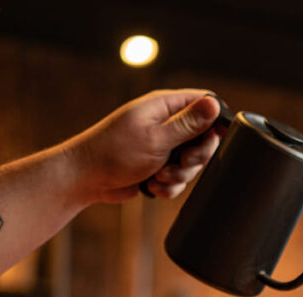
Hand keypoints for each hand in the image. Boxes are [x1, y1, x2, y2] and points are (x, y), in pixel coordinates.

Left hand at [66, 89, 221, 203]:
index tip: (216, 140)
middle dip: (195, 158)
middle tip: (180, 162)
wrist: (86, 178)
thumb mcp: (157, 137)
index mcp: (165, 106)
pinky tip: (151, 185)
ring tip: (157, 176)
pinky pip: (178, 178)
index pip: (205, 103)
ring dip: (179, 175)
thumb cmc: (114, 152)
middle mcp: (166, 123)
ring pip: (191, 163)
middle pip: (204, 138)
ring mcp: (162, 145)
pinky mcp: (158, 165)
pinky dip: (168, 186)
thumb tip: (214, 104)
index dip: (216, 121)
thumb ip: (188, 123)